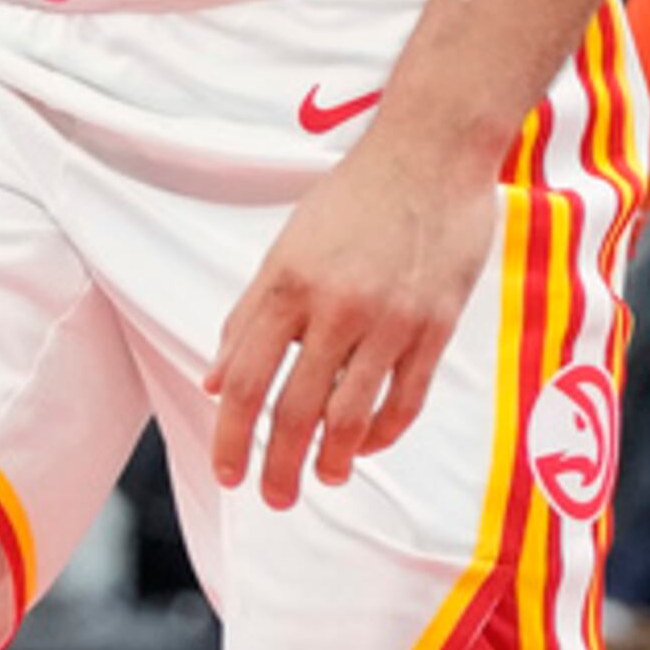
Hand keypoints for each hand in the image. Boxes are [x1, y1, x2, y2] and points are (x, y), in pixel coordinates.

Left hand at [205, 130, 494, 510]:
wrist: (431, 153)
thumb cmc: (354, 197)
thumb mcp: (286, 246)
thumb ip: (249, 315)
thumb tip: (214, 380)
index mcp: (288, 284)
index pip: (246, 378)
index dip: (232, 434)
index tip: (229, 472)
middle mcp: (337, 307)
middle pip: (297, 409)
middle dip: (281, 465)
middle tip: (275, 496)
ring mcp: (391, 319)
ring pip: (353, 415)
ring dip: (334, 460)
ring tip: (324, 479)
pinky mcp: (436, 325)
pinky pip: (406, 398)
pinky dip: (383, 432)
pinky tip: (367, 446)